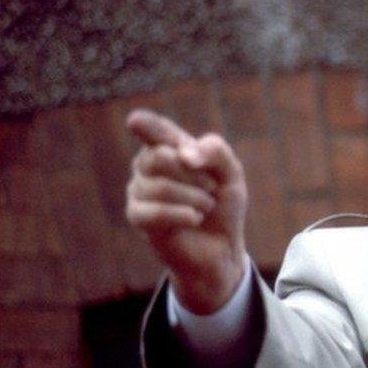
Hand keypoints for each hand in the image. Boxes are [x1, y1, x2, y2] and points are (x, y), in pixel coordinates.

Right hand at [125, 109, 247, 313]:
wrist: (221, 245)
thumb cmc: (223, 205)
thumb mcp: (231, 174)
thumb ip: (215, 152)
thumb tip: (183, 155)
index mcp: (168, 146)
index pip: (153, 129)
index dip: (148, 126)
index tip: (135, 122)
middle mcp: (147, 165)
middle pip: (159, 157)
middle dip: (195, 175)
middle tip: (211, 188)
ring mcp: (138, 190)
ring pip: (159, 187)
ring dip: (194, 199)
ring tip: (206, 207)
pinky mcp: (137, 217)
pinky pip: (153, 212)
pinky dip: (182, 215)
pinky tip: (195, 219)